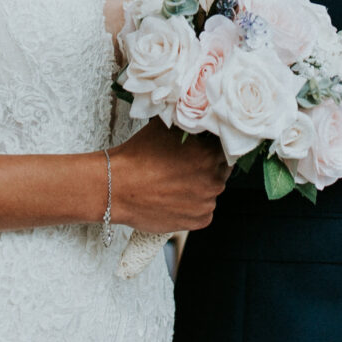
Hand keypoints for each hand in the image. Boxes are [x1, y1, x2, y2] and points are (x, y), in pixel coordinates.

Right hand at [107, 129, 228, 233]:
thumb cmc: (138, 155)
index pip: (225, 146)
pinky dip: (194, 206)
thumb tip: (200, 120)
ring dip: (201, 186)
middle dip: (208, 166)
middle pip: (221, 169)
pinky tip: (175, 198)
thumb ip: (189, 125)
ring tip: (176, 183)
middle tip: (185, 166)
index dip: (212, 146)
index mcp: (210, 153)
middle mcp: (214, 179)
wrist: (116, 187)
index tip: (201, 148)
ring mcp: (207, 203)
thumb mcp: (166, 128)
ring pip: (212, 191)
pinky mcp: (199, 221)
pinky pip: (204, 211)